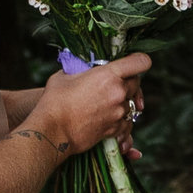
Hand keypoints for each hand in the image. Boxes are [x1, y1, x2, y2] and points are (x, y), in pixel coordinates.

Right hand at [34, 53, 148, 160]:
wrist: (52, 131)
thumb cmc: (54, 101)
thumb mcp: (65, 75)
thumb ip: (81, 69)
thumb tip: (85, 69)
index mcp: (108, 75)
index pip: (140, 62)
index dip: (139, 61)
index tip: (133, 63)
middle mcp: (118, 93)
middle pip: (137, 83)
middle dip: (128, 82)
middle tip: (114, 84)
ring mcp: (119, 113)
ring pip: (133, 105)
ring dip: (124, 103)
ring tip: (107, 104)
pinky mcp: (116, 130)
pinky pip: (128, 123)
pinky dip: (122, 121)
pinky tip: (110, 119)